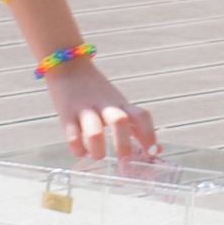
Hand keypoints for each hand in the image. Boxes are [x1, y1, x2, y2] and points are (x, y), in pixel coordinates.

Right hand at [42, 59, 157, 158]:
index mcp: (121, 103)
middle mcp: (105, 105)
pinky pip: (72, 136)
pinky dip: (78, 150)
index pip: (141, 116)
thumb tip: (157, 151)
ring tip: (98, 155)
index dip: (149, 134)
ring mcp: (84, 109)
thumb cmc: (97, 92)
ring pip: (94, 132)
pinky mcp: (66, 114)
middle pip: (119, 122)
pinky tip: (81, 151)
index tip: (151, 152)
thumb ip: (136, 127)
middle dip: (123, 144)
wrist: (68, 65)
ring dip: (98, 150)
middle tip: (124, 159)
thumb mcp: (119, 104)